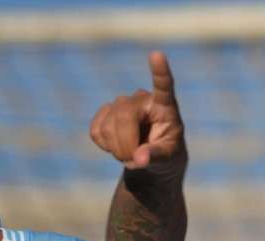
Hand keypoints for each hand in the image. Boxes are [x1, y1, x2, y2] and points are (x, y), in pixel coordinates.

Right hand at [89, 51, 186, 173]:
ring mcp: (121, 103)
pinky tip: (116, 146)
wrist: (150, 160)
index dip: (160, 72)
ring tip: (130, 154)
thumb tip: (139, 159)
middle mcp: (142, 98)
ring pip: (107, 126)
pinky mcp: (105, 112)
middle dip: (125, 145)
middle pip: (124, 116)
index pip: (163, 86)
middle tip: (134, 161)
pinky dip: (104, 146)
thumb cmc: (167, 157)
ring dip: (116, 149)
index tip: (157, 55)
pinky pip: (95, 130)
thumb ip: (156, 158)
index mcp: (165, 106)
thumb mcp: (169, 161)